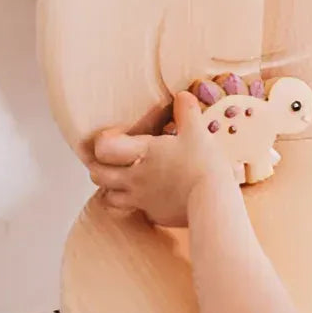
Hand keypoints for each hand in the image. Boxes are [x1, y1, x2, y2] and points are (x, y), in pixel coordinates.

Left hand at [89, 91, 235, 226]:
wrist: (213, 203)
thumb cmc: (202, 166)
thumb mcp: (197, 132)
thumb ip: (187, 112)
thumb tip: (183, 96)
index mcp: (142, 153)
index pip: (104, 148)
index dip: (102, 142)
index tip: (113, 138)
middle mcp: (135, 178)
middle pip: (98, 175)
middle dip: (98, 167)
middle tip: (108, 161)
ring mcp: (142, 200)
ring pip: (109, 198)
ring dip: (110, 189)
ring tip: (120, 182)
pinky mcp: (155, 216)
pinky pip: (136, 212)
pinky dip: (136, 205)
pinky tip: (148, 198)